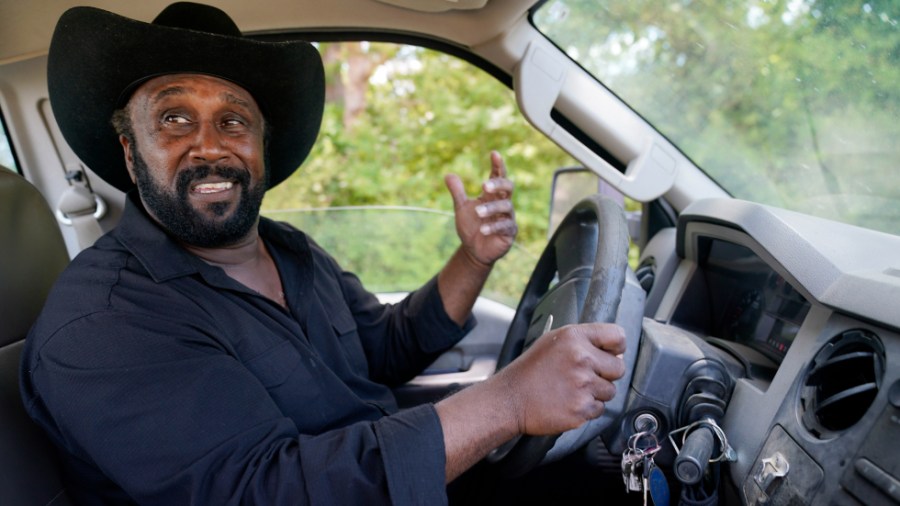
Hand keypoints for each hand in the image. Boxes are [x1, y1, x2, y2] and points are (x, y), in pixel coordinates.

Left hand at [444, 151, 516, 267]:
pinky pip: (505, 226)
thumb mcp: (461, 208)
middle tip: (484, 185)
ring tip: (477, 213)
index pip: (498, 176)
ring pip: (506, 207)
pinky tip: (482, 229)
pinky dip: (494, 226)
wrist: (474, 250)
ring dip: (491, 208)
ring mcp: (508, 218)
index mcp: (493, 195)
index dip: (498, 165)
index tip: (494, 154)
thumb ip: (457, 192)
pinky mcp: (509, 232)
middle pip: (508, 188)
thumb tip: (448, 174)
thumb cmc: (471, 226)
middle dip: (498, 184)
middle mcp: (503, 204)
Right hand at [498, 323, 626, 435]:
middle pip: (619, 368)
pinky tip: (569, 401)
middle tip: (584, 376)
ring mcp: (582, 385)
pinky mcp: (582, 408)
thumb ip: (584, 341)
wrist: (511, 399)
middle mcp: (581, 359)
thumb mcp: (554, 342)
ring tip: (572, 390)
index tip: (610, 354)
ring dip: (596, 393)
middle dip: (606, 374)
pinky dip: (587, 408)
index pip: (617, 337)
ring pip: (610, 391)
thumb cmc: (531, 371)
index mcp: (575, 337)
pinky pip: (599, 409)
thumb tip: (616, 354)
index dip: (616, 347)